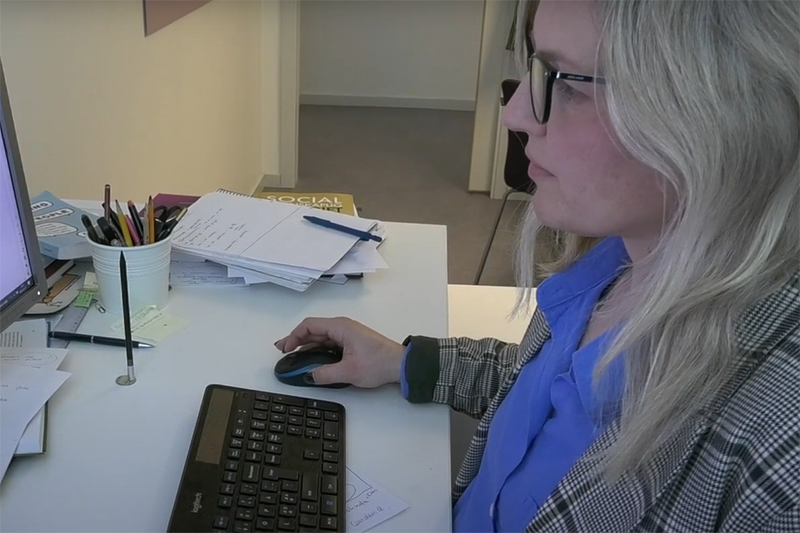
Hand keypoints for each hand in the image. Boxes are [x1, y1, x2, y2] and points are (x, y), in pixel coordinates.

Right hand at [274, 317, 405, 387]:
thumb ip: (325, 374)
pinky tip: (310, 358)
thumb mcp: (349, 372)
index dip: (294, 336)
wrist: (400, 365)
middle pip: (313, 330)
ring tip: (292, 356)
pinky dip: (316, 349)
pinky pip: (328, 343)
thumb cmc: (378, 363)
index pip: (309, 326)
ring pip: (320, 337)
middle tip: (282, 351)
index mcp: (341, 327)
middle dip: (296, 340)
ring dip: (306, 345)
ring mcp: (347, 334)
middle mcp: (342, 327)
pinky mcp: (351, 342)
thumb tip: (309, 375)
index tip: (286, 349)